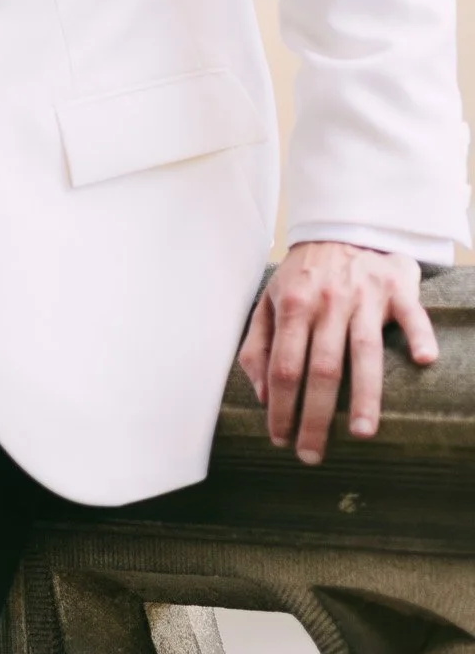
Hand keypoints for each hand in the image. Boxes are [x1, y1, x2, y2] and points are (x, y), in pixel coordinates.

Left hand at [237, 241, 436, 463]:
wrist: (340, 226)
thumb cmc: (303, 275)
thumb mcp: (269, 301)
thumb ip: (259, 345)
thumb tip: (261, 394)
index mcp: (293, 305)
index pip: (283, 366)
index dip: (280, 406)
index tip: (280, 440)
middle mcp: (328, 301)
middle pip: (322, 367)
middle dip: (316, 416)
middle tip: (313, 455)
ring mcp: (364, 295)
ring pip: (364, 350)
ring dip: (365, 394)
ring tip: (363, 434)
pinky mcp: (396, 287)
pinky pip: (412, 314)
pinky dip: (419, 335)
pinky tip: (422, 361)